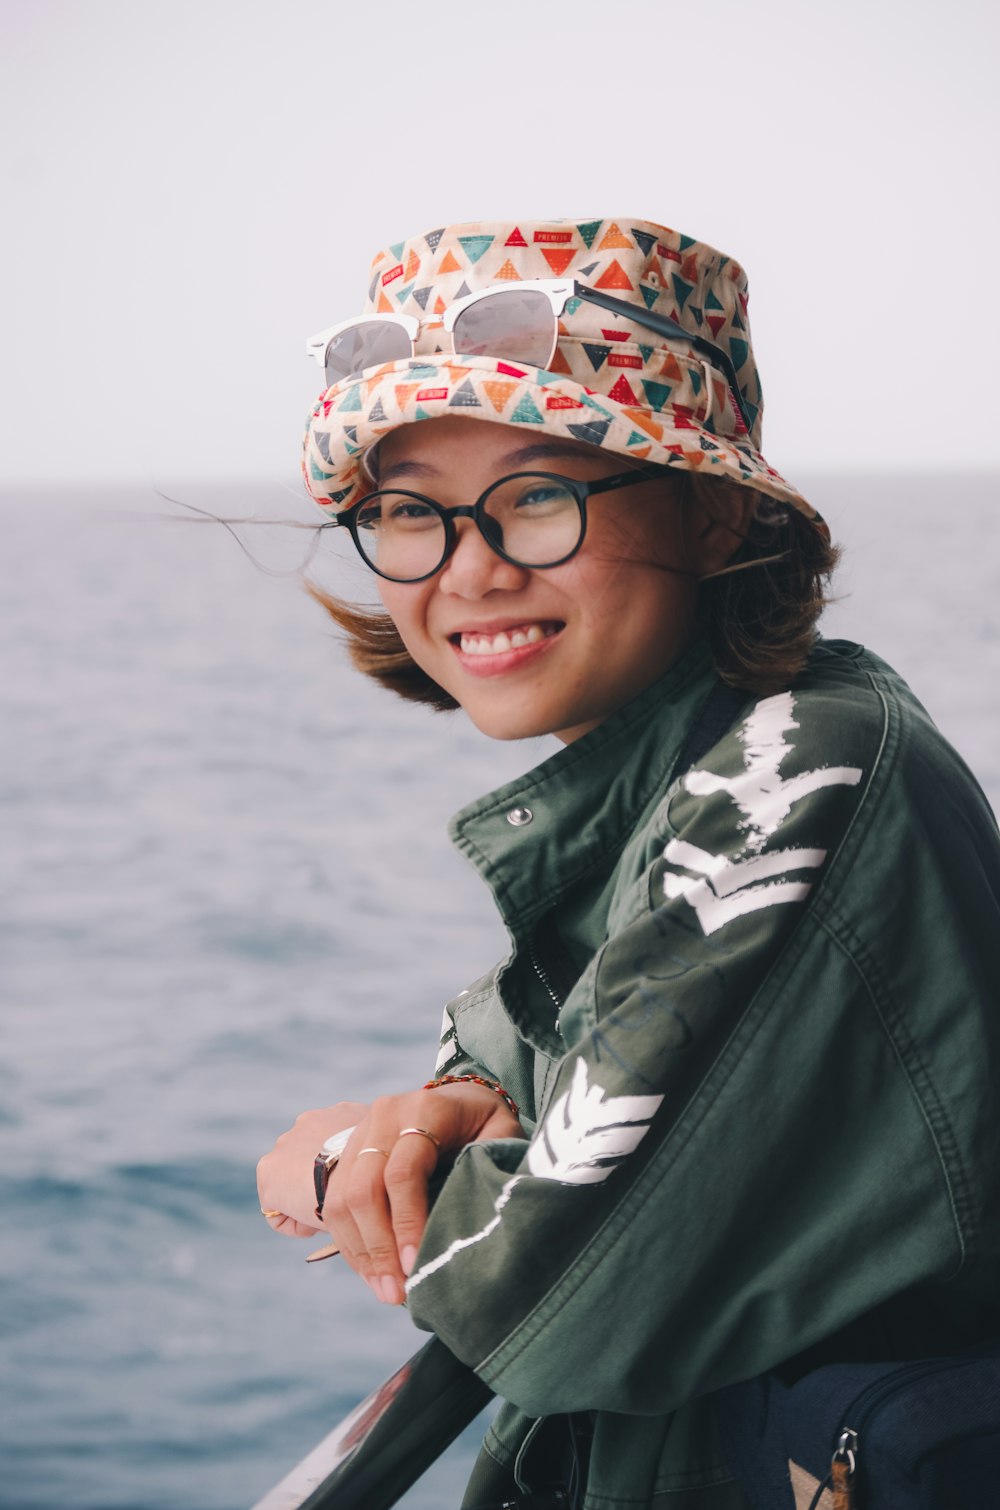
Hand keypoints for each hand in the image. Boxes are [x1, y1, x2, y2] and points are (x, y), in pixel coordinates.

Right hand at [259, 1083, 523, 1304]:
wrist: (459, 1097)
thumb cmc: (486, 1123)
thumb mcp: (502, 1132)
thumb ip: (494, 1162)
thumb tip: (479, 1214)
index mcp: (424, 1109)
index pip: (403, 1173)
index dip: (407, 1223)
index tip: (417, 1267)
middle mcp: (384, 1116)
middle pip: (365, 1189)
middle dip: (379, 1248)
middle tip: (397, 1293)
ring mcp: (361, 1132)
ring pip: (343, 1199)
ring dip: (361, 1252)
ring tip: (386, 1291)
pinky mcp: (349, 1152)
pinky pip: (335, 1202)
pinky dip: (351, 1243)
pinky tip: (372, 1272)